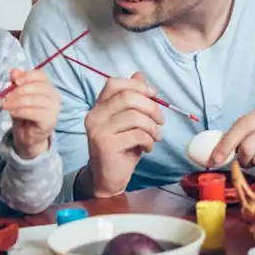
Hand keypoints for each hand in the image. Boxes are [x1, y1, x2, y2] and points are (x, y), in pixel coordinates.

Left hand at [2, 68, 59, 158]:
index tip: (15, 81)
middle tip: (5, 98)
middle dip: (18, 91)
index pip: (41, 75)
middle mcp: (54, 96)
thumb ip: (16, 83)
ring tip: (5, 106)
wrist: (28, 135)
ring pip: (35, 100)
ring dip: (17, 102)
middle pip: (37, 87)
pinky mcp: (50, 120)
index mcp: (48, 86)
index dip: (28, 76)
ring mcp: (54, 108)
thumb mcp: (17, 96)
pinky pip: (35, 113)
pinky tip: (13, 113)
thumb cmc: (24, 113)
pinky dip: (21, 111)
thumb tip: (14, 72)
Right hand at [83, 72, 163, 197]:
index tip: (154, 95)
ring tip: (155, 137)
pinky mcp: (106, 145)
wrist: (107, 178)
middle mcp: (94, 116)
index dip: (137, 85)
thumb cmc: (121, 147)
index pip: (114, 83)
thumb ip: (133, 99)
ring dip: (152, 127)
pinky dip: (149, 141)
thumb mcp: (128, 121)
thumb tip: (140, 75)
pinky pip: (137, 135)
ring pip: (135, 116)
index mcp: (98, 107)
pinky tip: (147, 148)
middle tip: (161, 121)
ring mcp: (98, 130)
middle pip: (128, 97)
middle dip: (151, 107)